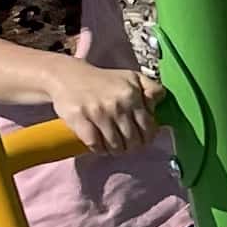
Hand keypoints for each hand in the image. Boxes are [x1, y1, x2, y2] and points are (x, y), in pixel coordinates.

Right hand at [46, 58, 165, 152]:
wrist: (68, 76)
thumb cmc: (104, 80)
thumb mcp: (132, 77)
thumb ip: (151, 88)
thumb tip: (158, 105)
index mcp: (132, 95)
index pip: (148, 128)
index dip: (147, 138)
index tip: (142, 139)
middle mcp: (117, 105)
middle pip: (133, 140)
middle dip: (132, 146)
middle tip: (127, 144)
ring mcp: (98, 113)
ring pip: (116, 146)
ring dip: (116, 150)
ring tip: (114, 146)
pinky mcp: (80, 120)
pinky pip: (95, 145)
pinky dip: (99, 150)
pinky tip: (100, 146)